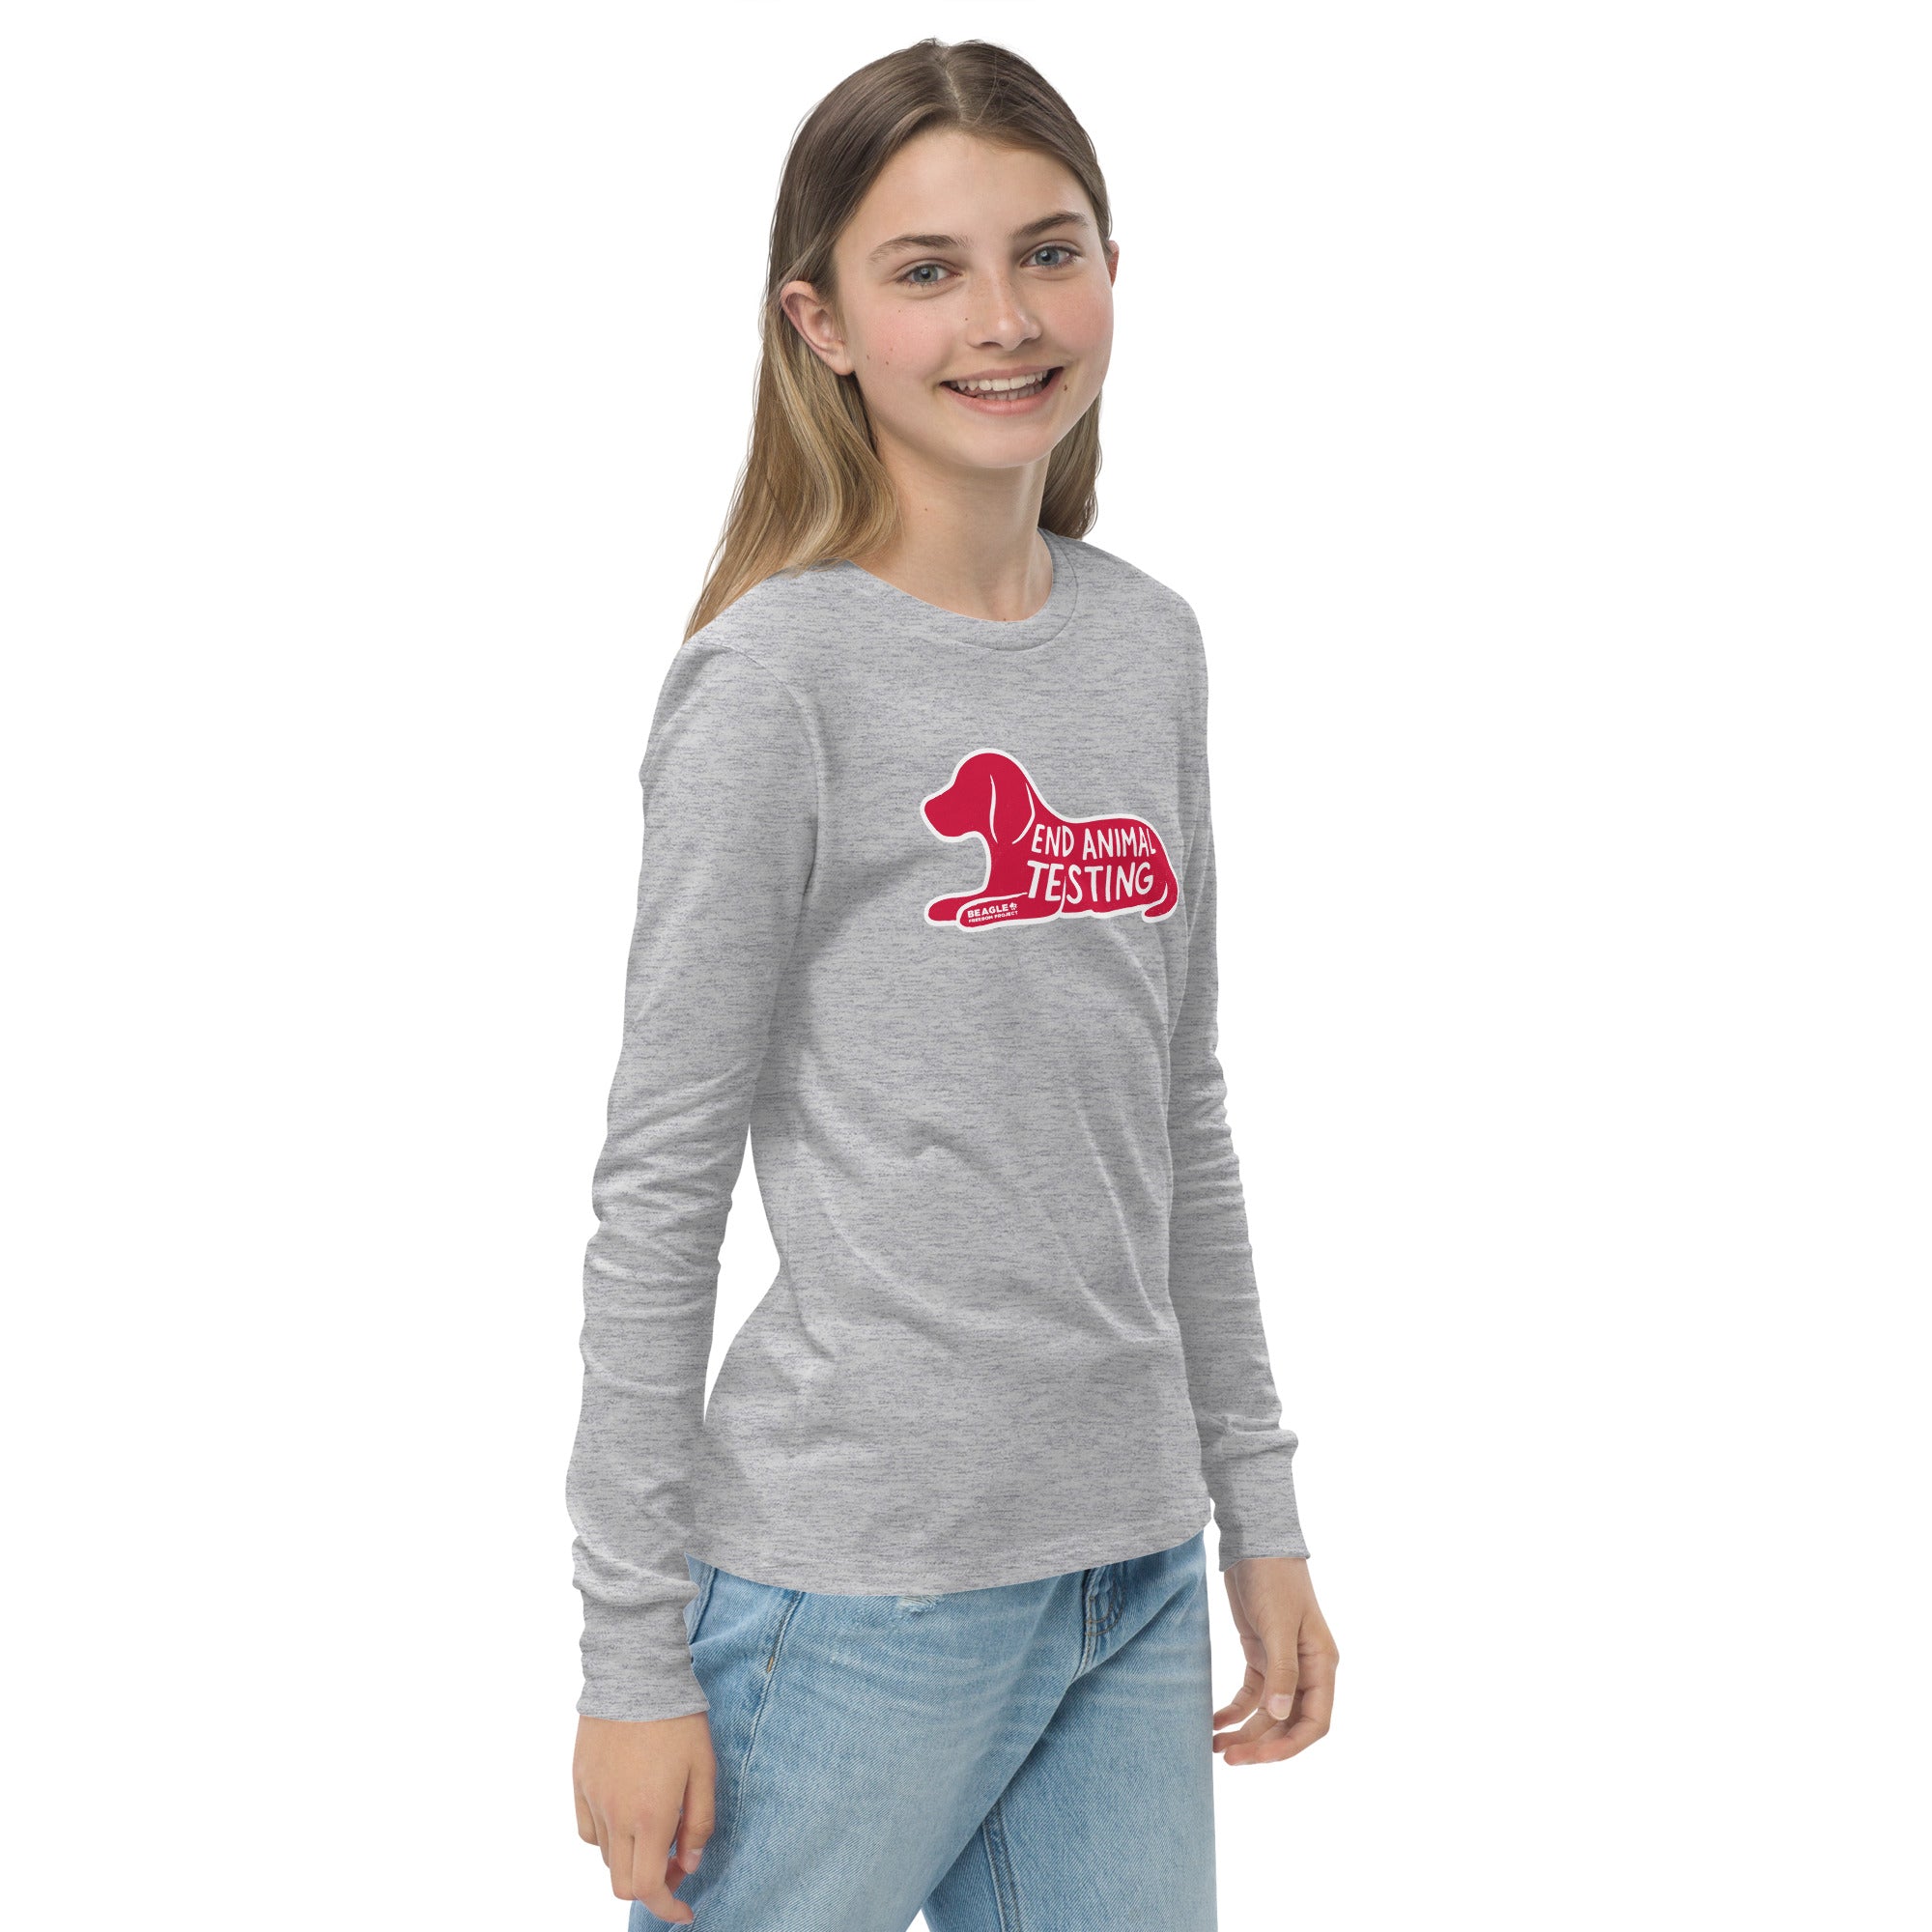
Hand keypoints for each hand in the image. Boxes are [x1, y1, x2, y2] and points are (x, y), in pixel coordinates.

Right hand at [572, 1711, 716, 1918]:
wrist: (636, 1673)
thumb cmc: (678, 1719)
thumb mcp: (705, 1769)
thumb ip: (700, 1822)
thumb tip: (690, 1863)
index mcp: (651, 1817)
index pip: (649, 1888)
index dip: (667, 1908)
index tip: (684, 1910)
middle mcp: (617, 1816)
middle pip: (623, 1884)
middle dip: (651, 1887)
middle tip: (675, 1865)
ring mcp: (593, 1799)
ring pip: (606, 1858)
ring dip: (632, 1858)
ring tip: (656, 1828)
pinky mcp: (579, 1783)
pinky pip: (589, 1830)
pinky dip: (608, 1837)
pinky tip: (627, 1814)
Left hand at [1211, 1556, 1338, 1765]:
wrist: (1255, 1545)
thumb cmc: (1274, 1580)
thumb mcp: (1279, 1626)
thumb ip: (1282, 1672)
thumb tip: (1280, 1716)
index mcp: (1321, 1665)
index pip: (1314, 1722)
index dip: (1290, 1746)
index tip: (1260, 1757)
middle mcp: (1306, 1670)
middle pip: (1288, 1723)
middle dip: (1261, 1744)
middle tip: (1229, 1759)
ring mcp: (1282, 1665)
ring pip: (1267, 1713)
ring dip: (1245, 1732)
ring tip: (1215, 1747)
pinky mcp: (1260, 1655)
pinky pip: (1250, 1695)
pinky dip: (1234, 1711)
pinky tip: (1214, 1723)